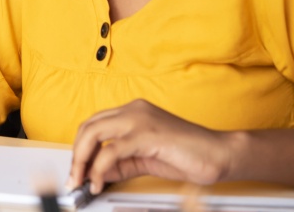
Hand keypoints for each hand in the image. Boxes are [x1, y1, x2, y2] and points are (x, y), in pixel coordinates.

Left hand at [68, 99, 234, 195]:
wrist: (219, 154)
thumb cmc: (188, 154)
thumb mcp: (144, 160)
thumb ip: (120, 163)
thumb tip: (96, 171)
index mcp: (133, 112)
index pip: (93, 125)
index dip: (80, 148)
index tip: (76, 170)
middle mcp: (133, 110)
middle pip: (88, 127)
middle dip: (76, 156)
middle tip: (73, 178)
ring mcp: (140, 119)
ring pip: (93, 134)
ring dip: (81, 161)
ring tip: (82, 182)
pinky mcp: (147, 134)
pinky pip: (111, 151)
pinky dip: (99, 169)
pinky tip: (99, 182)